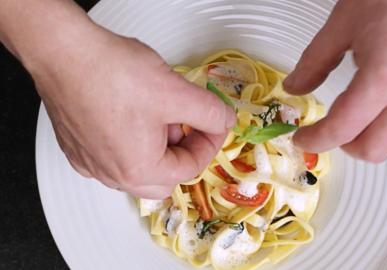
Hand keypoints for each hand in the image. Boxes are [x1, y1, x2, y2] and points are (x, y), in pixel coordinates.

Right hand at [29, 25, 235, 197]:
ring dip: (157, 148)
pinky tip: (131, 115)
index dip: (210, 142)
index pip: (190, 168)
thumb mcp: (176, 93)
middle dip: (182, 152)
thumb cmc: (111, 73)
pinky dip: (131, 143)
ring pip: (137, 169)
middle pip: (164, 178)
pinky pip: (113, 157)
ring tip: (157, 113)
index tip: (214, 122)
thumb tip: (223, 121)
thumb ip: (210, 112)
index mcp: (139, 170)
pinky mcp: (77, 147)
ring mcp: (91, 163)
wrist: (64, 52)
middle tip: (186, 123)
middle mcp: (111, 174)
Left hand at [284, 0, 386, 161]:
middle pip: (372, 151)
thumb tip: (295, 86)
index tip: (304, 138)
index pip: (341, 130)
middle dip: (344, 145)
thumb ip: (313, 63)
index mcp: (383, 79)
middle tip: (331, 128)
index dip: (315, 140)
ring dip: (371, 140)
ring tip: (358, 119)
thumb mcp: (341, 26)